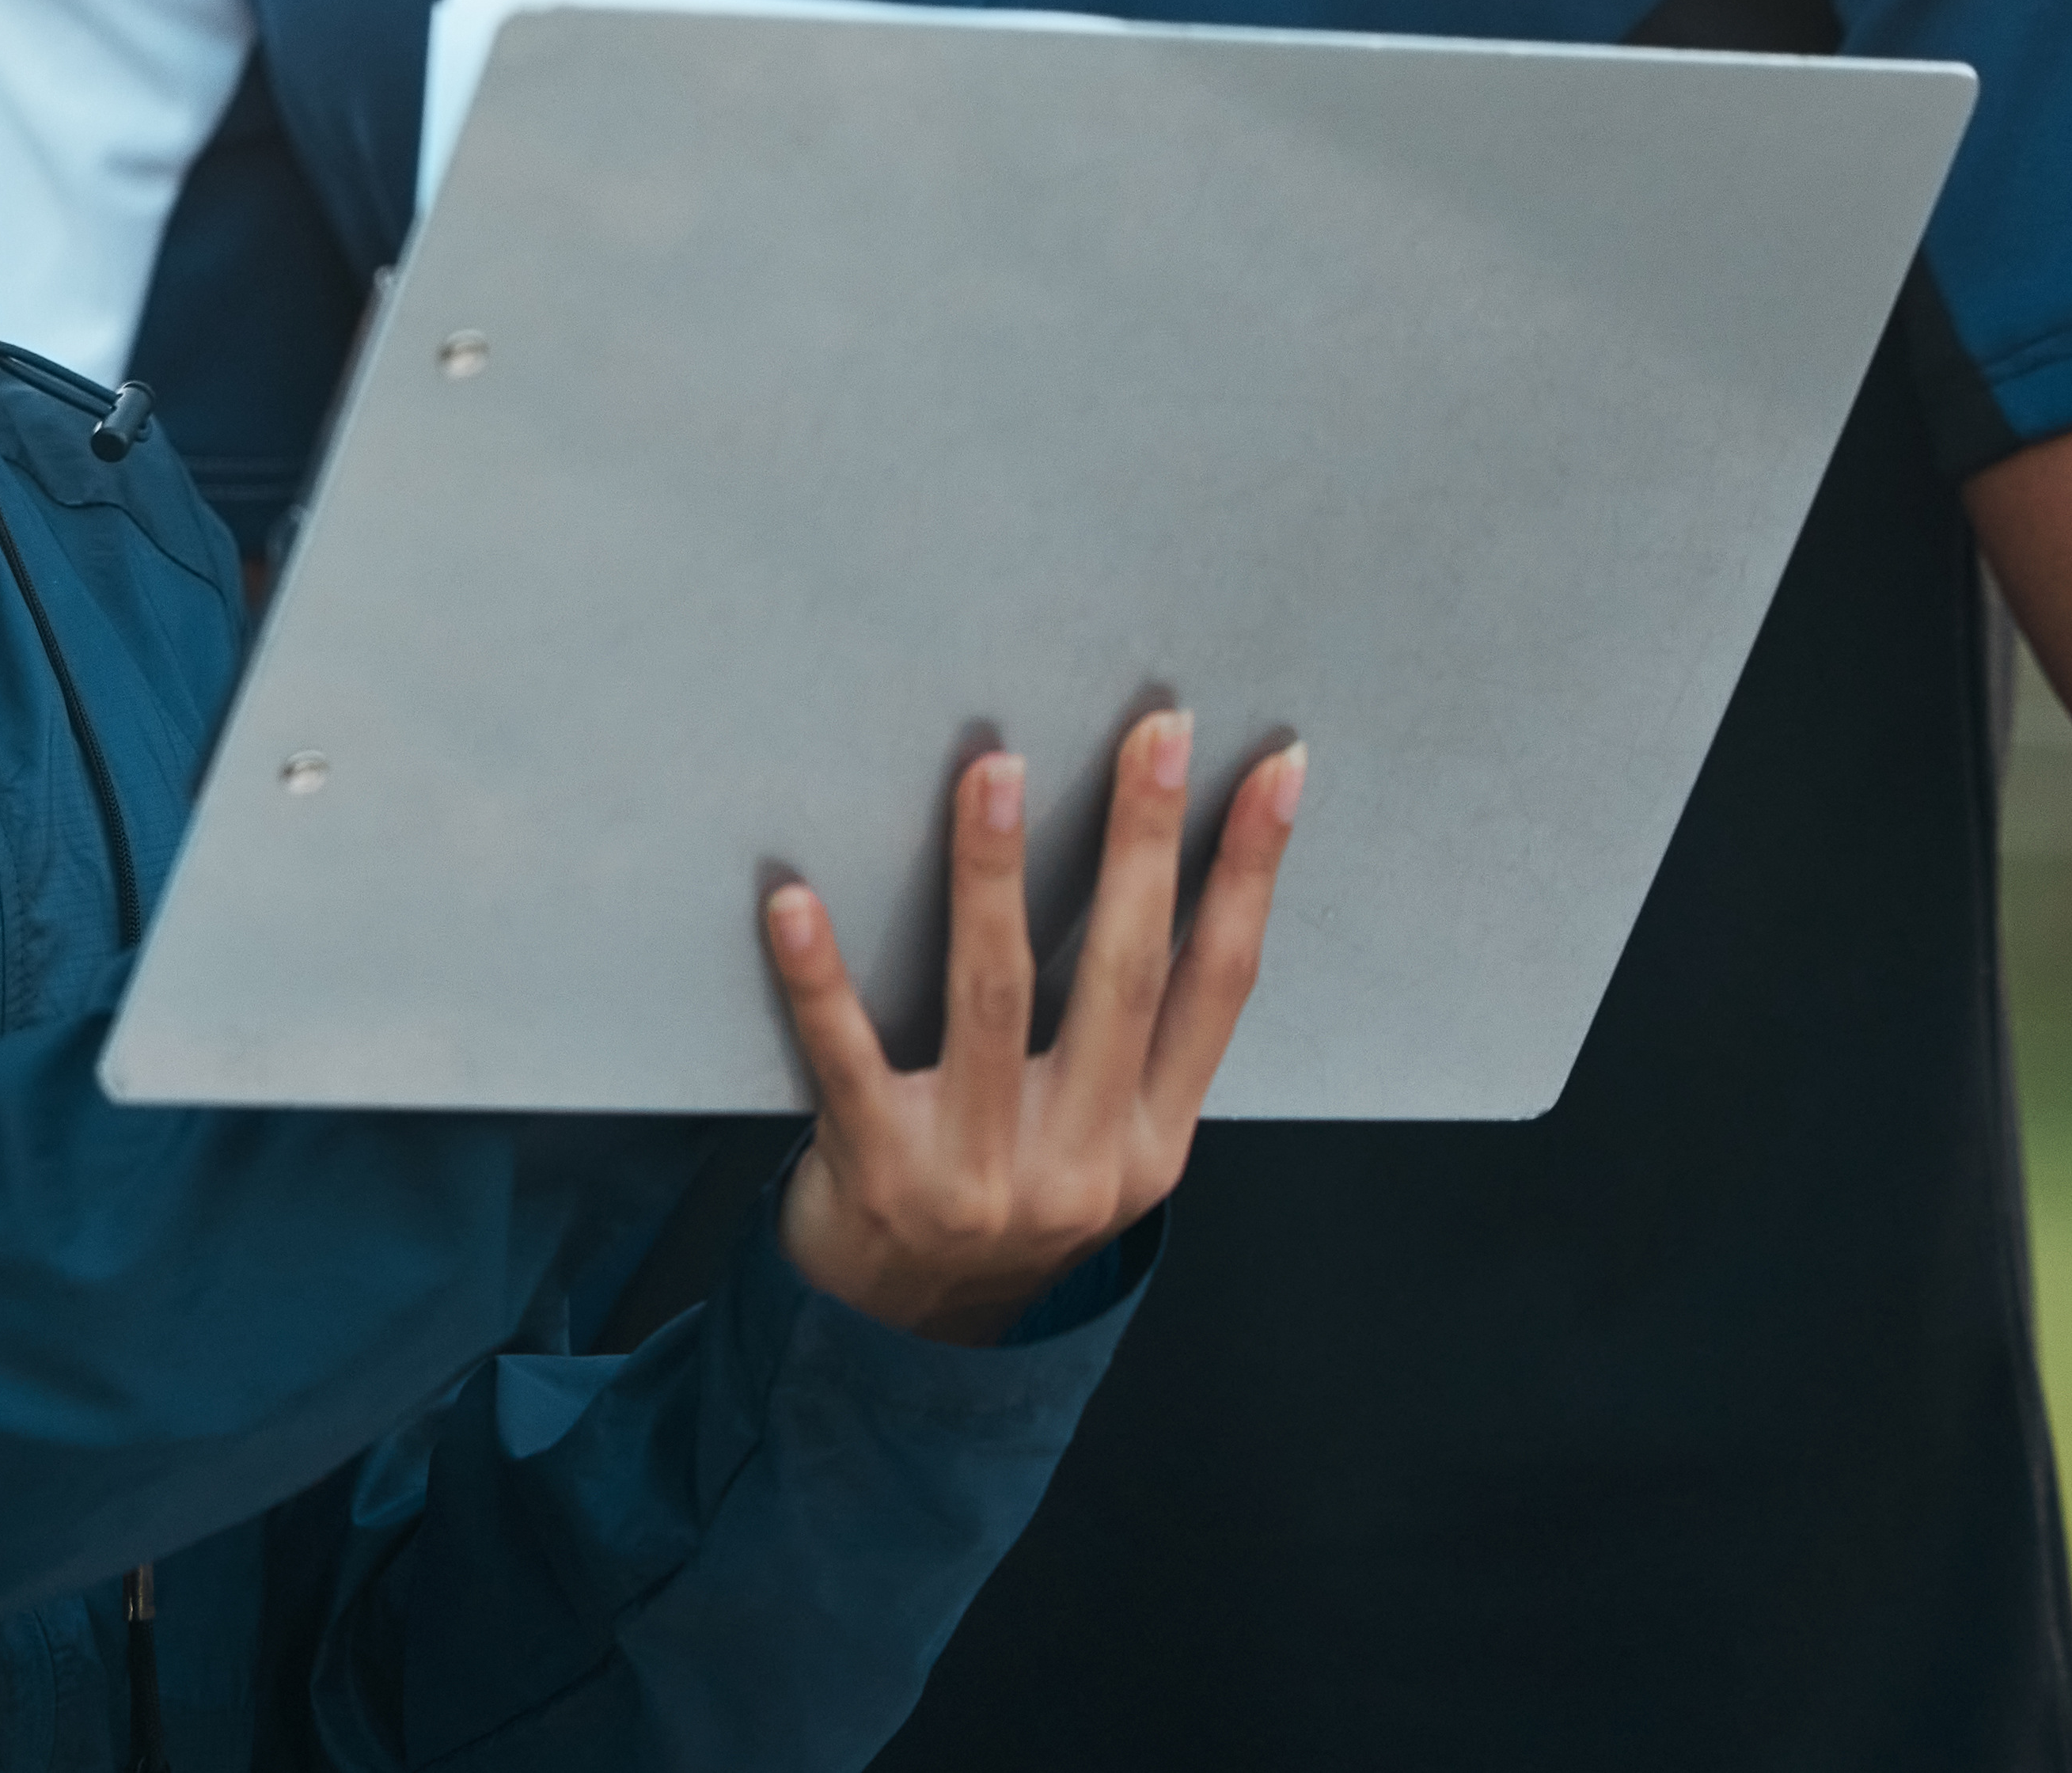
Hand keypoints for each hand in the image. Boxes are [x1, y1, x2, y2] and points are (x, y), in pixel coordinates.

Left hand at [764, 710, 1302, 1342]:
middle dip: (1145, 844)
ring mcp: (978, 1172)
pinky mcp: (875, 1173)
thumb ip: (1123, 1049)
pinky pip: (845, 1056)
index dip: (1252, 876)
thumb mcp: (1095, 1150)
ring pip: (993, 999)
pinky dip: (818, 977)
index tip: (1275, 771)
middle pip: (1121, 975)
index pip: (1218, 987)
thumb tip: (1150, 871)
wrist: (897, 1341)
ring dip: (993, 877)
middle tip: (1154, 730)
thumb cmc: (998, 1201)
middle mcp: (1080, 1161)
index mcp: (1150, 1145)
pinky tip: (795, 900)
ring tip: (995, 771)